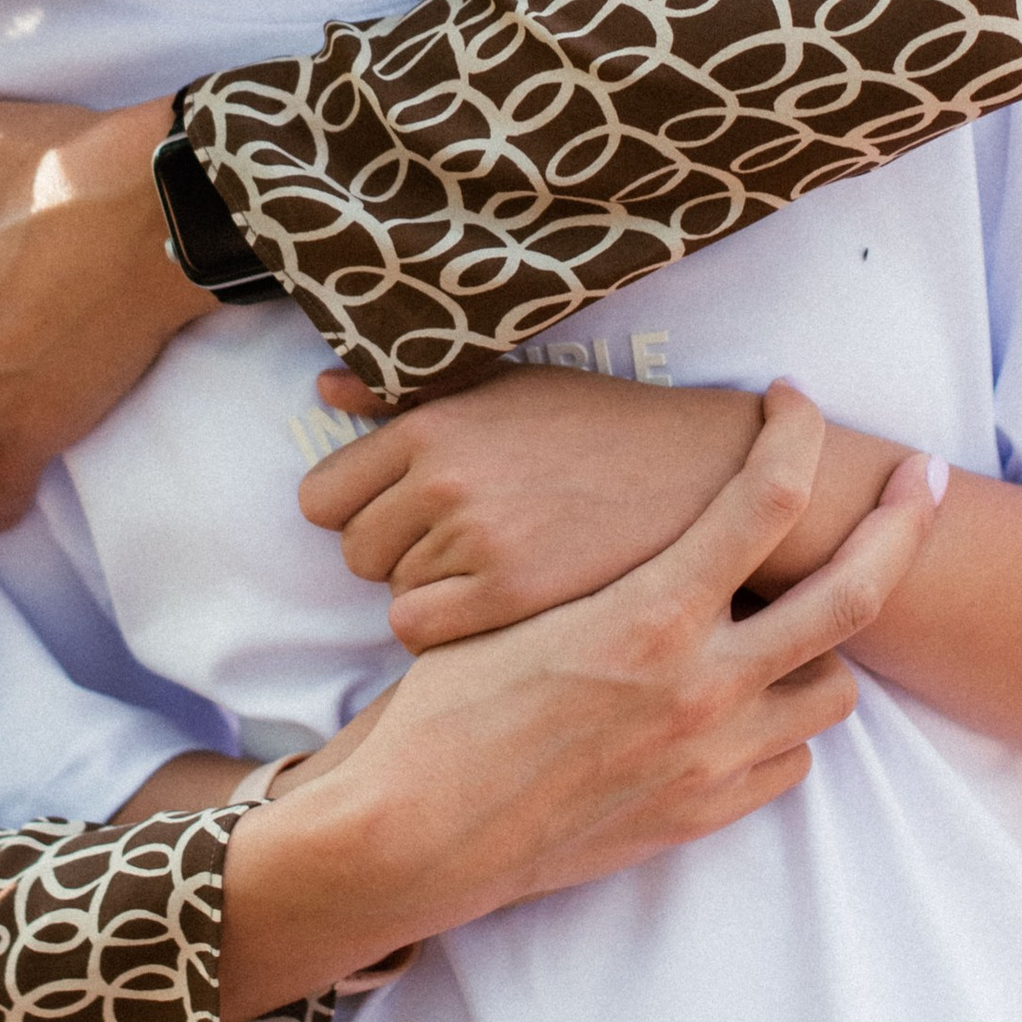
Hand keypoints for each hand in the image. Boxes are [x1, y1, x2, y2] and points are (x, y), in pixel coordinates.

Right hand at [219, 388, 945, 1020]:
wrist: (418, 834)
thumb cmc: (446, 709)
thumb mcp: (520, 610)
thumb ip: (612, 575)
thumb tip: (657, 531)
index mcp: (651, 613)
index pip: (765, 501)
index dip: (796, 436)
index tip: (796, 401)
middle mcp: (702, 684)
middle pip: (853, 593)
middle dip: (903, 526)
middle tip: (925, 481)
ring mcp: (713, 757)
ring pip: (835, 688)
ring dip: (824, 643)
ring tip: (795, 613)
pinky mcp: (703, 815)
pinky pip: (789, 761)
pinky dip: (781, 723)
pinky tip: (744, 698)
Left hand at [300, 366, 765, 646]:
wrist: (700, 472)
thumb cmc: (596, 426)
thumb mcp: (500, 387)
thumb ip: (401, 397)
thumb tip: (324, 391)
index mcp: (428, 425)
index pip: (321, 498)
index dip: (357, 510)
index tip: (404, 512)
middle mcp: (441, 480)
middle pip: (355, 553)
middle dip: (395, 552)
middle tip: (464, 539)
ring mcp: (476, 541)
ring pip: (394, 596)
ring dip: (433, 590)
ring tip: (498, 561)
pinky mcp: (510, 596)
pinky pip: (423, 634)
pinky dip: (451, 627)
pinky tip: (501, 602)